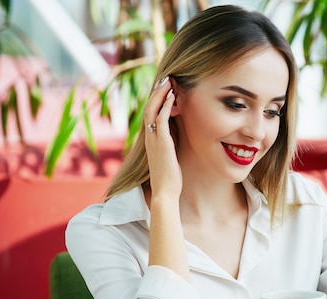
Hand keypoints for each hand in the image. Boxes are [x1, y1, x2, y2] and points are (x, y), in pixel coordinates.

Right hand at [144, 76, 180, 198]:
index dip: (157, 98)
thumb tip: (178, 128)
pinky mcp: (162, 143)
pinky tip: (173, 97)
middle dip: (157, 91)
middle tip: (166, 77)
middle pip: (149, 107)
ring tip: (169, 81)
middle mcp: (150, 137)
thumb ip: (171, 140)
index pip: (151, 113)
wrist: (166, 191)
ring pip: (152, 110)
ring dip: (160, 94)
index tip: (166, 86)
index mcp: (151, 138)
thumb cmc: (170, 175)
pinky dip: (166, 106)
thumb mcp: (170, 153)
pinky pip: (161, 120)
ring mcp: (154, 139)